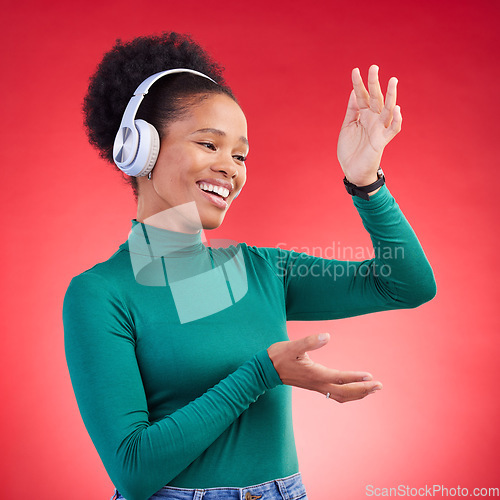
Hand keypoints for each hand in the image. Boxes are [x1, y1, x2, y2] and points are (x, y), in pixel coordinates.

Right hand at [267, 333, 381, 402]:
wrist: (266, 369)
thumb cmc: (279, 356)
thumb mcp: (293, 346)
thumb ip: (309, 341)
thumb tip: (326, 336)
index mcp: (315, 374)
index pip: (340, 378)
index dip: (356, 378)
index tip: (370, 377)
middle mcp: (318, 383)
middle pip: (345, 392)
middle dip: (363, 390)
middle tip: (379, 386)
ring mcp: (316, 386)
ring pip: (341, 396)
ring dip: (357, 394)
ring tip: (372, 390)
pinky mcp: (314, 385)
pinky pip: (335, 394)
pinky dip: (347, 394)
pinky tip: (352, 390)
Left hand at [337, 65, 401, 186]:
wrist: (352, 170)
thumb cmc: (350, 149)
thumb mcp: (347, 126)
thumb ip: (352, 110)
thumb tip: (353, 91)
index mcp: (364, 115)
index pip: (362, 96)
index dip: (359, 84)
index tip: (355, 70)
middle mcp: (373, 119)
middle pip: (375, 98)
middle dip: (374, 83)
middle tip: (374, 67)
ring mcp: (379, 129)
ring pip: (387, 110)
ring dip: (390, 95)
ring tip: (393, 80)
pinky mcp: (382, 141)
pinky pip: (392, 129)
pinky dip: (396, 120)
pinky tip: (396, 108)